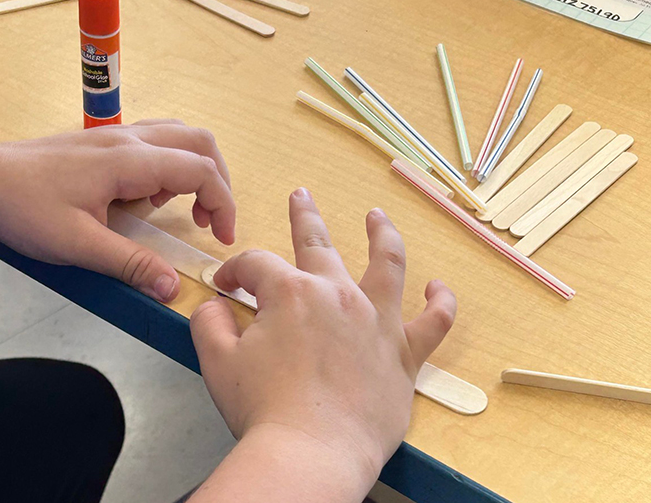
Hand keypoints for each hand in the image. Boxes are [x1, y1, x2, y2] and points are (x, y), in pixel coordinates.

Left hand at [0, 120, 234, 301]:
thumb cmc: (23, 209)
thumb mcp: (78, 245)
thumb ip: (130, 264)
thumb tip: (172, 288)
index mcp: (129, 160)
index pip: (200, 170)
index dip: (223, 203)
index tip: (223, 239)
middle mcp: (128, 138)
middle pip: (199, 141)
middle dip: (218, 181)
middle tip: (213, 222)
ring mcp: (114, 136)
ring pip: (178, 136)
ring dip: (195, 169)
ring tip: (181, 211)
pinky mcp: (101, 143)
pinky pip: (155, 141)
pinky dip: (170, 165)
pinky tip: (146, 198)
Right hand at [189, 188, 455, 492]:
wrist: (311, 454)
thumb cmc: (264, 410)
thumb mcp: (218, 362)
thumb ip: (210, 324)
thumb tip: (214, 307)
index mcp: (290, 293)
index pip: (256, 264)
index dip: (234, 271)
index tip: (224, 287)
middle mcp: (337, 295)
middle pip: (318, 243)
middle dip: (304, 216)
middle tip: (301, 196)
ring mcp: (376, 321)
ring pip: (387, 264)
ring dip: (382, 235)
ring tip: (379, 217)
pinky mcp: (403, 355)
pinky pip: (433, 323)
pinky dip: (440, 303)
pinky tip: (438, 288)